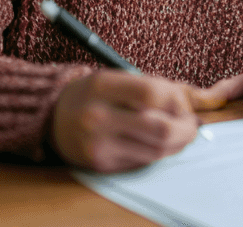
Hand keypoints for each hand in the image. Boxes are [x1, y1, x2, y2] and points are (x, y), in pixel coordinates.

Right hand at [48, 70, 200, 171]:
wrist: (52, 118)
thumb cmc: (93, 95)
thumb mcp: (116, 77)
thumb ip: (153, 87)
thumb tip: (190, 107)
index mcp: (103, 86)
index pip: (154, 95)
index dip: (178, 102)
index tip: (183, 105)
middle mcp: (98, 117)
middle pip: (161, 129)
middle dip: (186, 129)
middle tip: (191, 126)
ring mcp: (99, 144)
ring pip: (156, 151)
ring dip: (176, 144)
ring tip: (178, 134)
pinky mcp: (101, 165)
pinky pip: (142, 162)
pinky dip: (156, 153)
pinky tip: (155, 143)